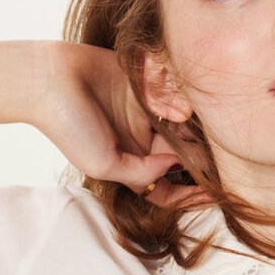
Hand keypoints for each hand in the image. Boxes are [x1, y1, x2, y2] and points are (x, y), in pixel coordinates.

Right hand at [33, 41, 209, 204]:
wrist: (51, 79)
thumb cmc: (70, 127)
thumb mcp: (104, 164)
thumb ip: (142, 172)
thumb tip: (175, 166)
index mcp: (131, 162)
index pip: (167, 187)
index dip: (189, 195)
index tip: (214, 195)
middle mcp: (142, 139)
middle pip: (183, 155)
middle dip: (202, 158)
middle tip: (223, 158)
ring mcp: (147, 111)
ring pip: (184, 125)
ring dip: (199, 128)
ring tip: (215, 130)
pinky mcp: (149, 84)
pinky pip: (176, 94)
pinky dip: (186, 99)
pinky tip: (195, 102)